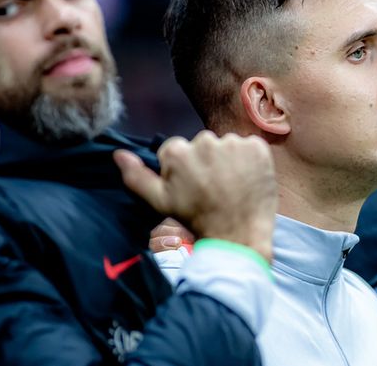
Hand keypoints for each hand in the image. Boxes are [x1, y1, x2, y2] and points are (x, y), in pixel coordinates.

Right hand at [114, 131, 277, 260]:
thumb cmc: (196, 219)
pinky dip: (250, 160)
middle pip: (204, 145)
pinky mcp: (257, 147)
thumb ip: (137, 176)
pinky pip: (251, 146)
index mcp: (178, 152)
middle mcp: (205, 141)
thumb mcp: (161, 202)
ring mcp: (233, 143)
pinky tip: (248, 179)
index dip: (186, 170)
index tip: (194, 187)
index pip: (179, 150)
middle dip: (207, 162)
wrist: (238, 235)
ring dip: (230, 160)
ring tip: (232, 186)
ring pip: (227, 146)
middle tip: (214, 188)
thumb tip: (118, 155)